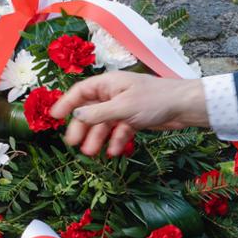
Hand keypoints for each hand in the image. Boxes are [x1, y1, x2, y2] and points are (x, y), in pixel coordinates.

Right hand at [51, 72, 209, 157]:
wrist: (184, 107)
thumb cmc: (154, 99)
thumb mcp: (123, 107)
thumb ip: (98, 113)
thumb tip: (76, 115)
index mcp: (109, 84)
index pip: (81, 92)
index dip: (66, 103)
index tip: (53, 116)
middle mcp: (114, 94)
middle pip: (90, 111)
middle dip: (82, 127)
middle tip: (73, 144)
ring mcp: (124, 107)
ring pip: (104, 124)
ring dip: (98, 138)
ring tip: (92, 153)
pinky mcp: (134, 119)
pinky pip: (119, 131)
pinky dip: (116, 140)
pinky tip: (115, 151)